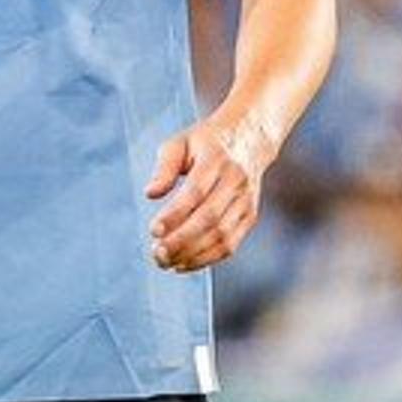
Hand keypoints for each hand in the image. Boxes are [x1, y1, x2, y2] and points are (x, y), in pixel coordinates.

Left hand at [144, 115, 270, 272]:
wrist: (250, 137)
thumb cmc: (206, 142)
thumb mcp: (180, 143)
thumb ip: (164, 167)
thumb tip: (150, 194)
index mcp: (216, 159)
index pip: (195, 192)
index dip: (175, 214)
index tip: (153, 231)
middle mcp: (236, 181)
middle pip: (209, 218)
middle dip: (181, 240)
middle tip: (156, 254)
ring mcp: (246, 201)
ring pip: (222, 236)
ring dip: (192, 255)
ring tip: (165, 263)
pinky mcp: (249, 216)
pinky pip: (230, 245)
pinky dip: (206, 259)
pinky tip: (183, 265)